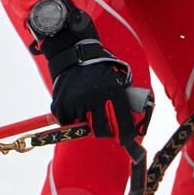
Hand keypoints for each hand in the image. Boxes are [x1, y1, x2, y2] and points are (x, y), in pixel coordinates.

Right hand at [29, 0, 143, 153]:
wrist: (74, 55)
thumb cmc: (100, 71)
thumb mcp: (118, 81)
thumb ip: (124, 103)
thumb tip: (132, 129)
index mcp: (113, 91)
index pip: (122, 124)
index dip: (126, 135)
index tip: (125, 139)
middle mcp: (95, 98)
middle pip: (103, 131)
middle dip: (106, 130)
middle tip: (105, 124)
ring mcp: (76, 103)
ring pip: (85, 129)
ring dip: (88, 123)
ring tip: (88, 107)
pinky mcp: (61, 106)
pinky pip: (69, 124)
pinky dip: (73, 119)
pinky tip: (76, 105)